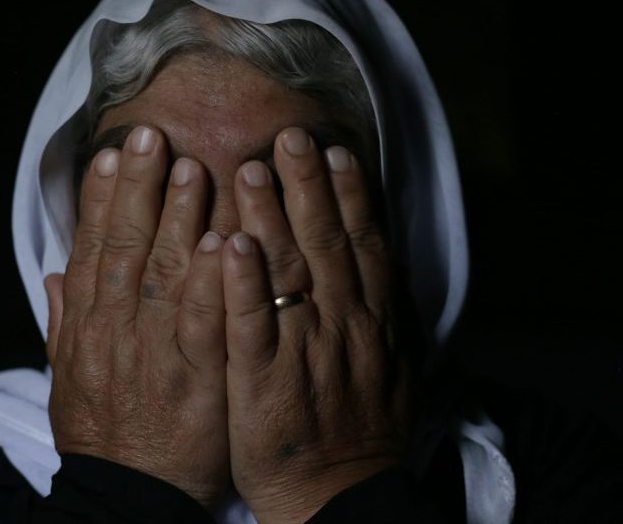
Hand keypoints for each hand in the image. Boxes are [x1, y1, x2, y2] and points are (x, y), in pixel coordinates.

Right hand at [44, 125, 230, 507]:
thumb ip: (64, 322)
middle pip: (124, 246)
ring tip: (189, 166)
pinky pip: (201, 322)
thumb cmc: (104, 435)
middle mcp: (115, 330)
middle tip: (150, 135)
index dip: (99, 199)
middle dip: (137, 188)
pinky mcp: (194, 378)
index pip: (92, 249)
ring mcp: (153, 352)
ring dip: (175, 218)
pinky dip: (207, 281)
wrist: (127, 495)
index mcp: (88, 326)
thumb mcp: (69, 379)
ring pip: (162, 273)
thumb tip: (54, 274)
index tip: (109, 154)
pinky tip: (221, 241)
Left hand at [222, 127, 410, 522]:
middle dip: (308, 185)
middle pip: (325, 242)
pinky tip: (229, 243)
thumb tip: (384, 272)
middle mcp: (342, 326)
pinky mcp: (263, 380)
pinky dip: (242, 283)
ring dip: (270, 217)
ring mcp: (302, 350)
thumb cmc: (360, 433)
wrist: (338, 496)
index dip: (348, 195)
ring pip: (288, 272)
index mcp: (369, 321)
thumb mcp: (393, 371)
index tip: (333, 150)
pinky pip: (251, 324)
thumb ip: (383, 318)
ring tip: (251, 167)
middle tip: (291, 135)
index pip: (361, 244)